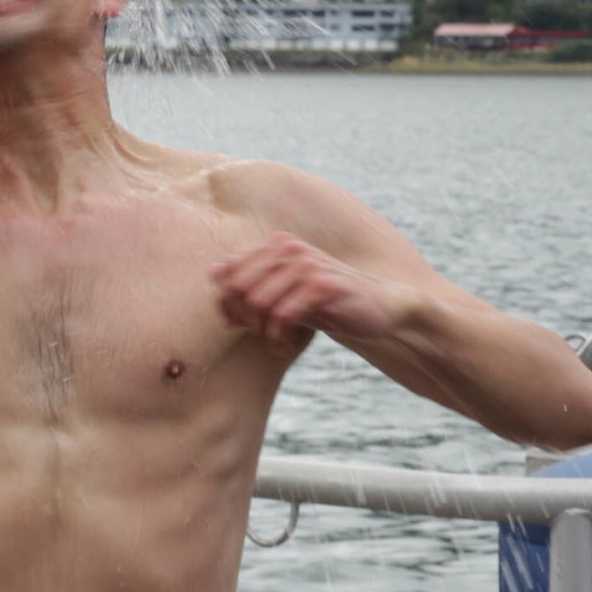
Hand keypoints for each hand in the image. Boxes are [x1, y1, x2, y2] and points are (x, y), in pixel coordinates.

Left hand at [211, 234, 417, 354]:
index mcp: (277, 244)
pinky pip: (282, 316)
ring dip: (261, 332)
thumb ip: (252, 278)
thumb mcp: (285, 288)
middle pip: (238, 288)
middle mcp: (290, 248)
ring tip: (275, 343)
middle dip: (243, 319)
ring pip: (258, 303)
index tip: (239, 325)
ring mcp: (307, 265)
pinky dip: (278, 338)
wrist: (378, 306)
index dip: (227, 304)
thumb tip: (213, 273)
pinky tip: (285, 348)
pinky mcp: (323, 286)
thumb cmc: (325, 300)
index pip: (229, 274)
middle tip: (259, 336)